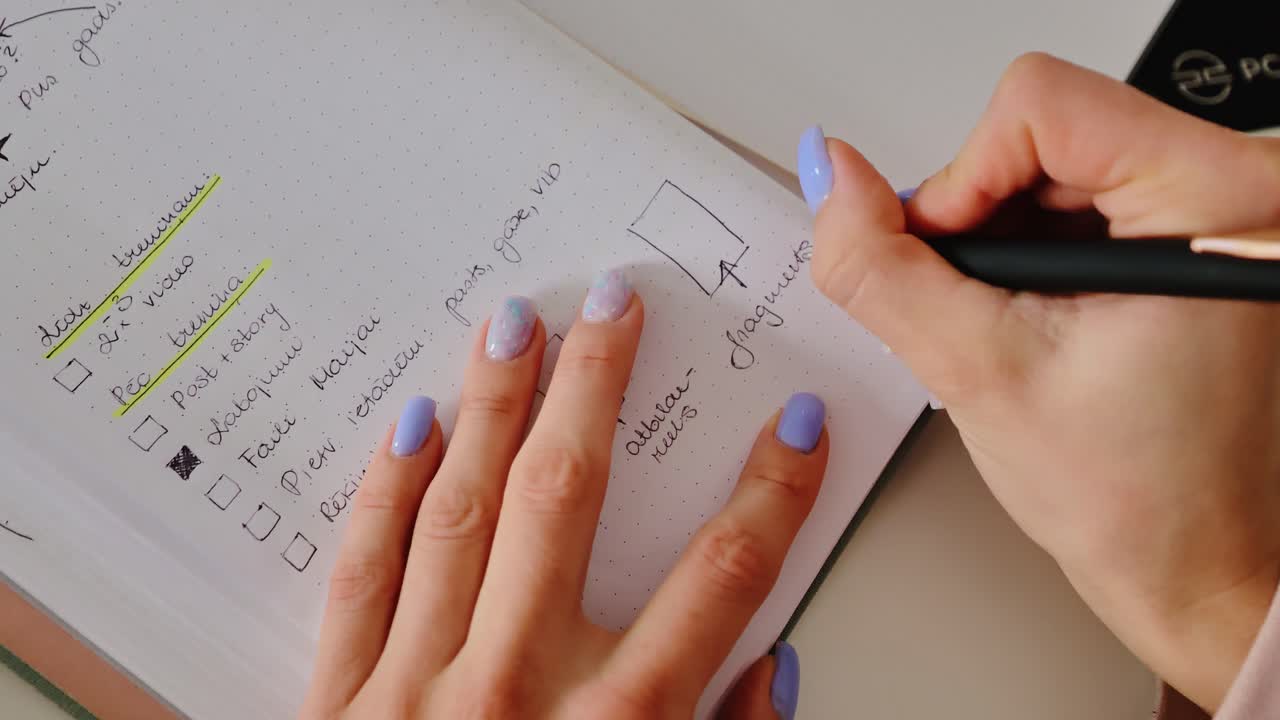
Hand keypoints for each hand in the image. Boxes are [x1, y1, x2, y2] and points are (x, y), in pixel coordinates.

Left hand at [300, 274, 827, 718]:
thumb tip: (772, 666)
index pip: (723, 578)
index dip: (772, 490)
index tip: (794, 423)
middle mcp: (516, 691)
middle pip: (569, 501)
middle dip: (597, 389)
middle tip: (614, 303)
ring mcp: (417, 691)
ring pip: (461, 513)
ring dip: (494, 409)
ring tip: (513, 327)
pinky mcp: (337, 706)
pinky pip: (361, 579)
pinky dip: (385, 496)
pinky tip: (408, 426)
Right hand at [798, 53, 1279, 711]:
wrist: (1197, 565)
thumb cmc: (1139, 501)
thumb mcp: (980, 375)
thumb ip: (882, 269)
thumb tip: (830, 180)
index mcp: (1221, 207)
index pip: (1041, 106)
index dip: (964, 181)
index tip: (954, 265)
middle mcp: (1240, 190)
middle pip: (1046, 127)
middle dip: (979, 218)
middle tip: (985, 312)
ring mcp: (1223, 211)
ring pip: (1055, 156)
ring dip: (1000, 237)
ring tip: (1018, 327)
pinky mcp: (1201, 231)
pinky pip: (1084, 191)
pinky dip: (1033, 246)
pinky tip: (1041, 316)